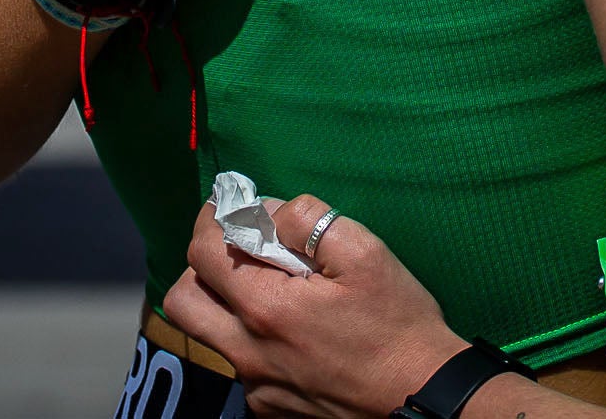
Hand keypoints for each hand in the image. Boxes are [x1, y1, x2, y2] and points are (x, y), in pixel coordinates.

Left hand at [164, 194, 473, 418]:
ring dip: (222, 303)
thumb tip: (270, 209)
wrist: (422, 393)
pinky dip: (252, 338)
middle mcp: (248, 352)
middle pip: (183, 302)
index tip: (229, 206)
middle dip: (201, 265)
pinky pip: (240, 364)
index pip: (203, 253)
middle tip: (236, 248)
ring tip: (264, 287)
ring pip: (208, 336)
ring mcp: (256, 384)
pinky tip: (292, 330)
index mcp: (266, 308)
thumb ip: (310, 220)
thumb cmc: (398, 322)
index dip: (211, 220)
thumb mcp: (365, 253)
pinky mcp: (269, 408)